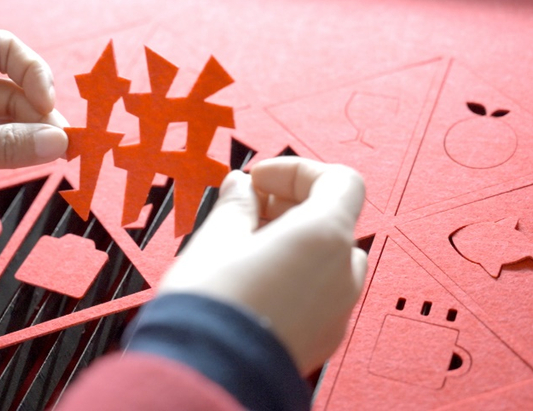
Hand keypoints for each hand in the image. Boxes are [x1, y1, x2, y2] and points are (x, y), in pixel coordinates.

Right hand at [159, 157, 366, 376]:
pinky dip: (295, 273)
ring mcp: (337, 311)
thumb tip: (241, 188)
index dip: (297, 171)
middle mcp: (342, 274)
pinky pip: (320, 291)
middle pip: (333, 218)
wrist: (207, 380)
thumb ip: (237, 203)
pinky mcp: (323, 340)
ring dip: (292, 239)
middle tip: (244, 207)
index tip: (258, 178)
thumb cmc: (213, 305)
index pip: (340, 181)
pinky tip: (252, 278)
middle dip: (289, 205)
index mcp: (324, 237)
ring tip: (243, 244)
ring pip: (327, 257)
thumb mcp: (217, 236)